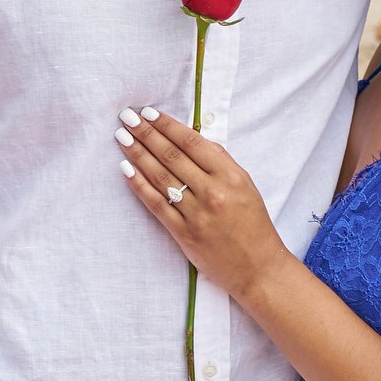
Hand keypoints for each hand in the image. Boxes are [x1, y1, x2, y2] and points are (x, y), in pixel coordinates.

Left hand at [114, 106, 291, 297]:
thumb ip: (219, 160)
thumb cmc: (253, 223)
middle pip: (171, 156)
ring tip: (122, 137)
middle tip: (127, 117)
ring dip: (137, 154)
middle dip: (146, 133)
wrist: (258, 267)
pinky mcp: (183, 234)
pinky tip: (126, 170)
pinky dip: (139, 185)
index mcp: (230, 175)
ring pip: (160, 177)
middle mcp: (213, 192)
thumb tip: (191, 136)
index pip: (191, 142)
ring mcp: (196, 214)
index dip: (167, 125)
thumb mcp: (245, 184)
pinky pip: (156, 204)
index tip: (149, 112)